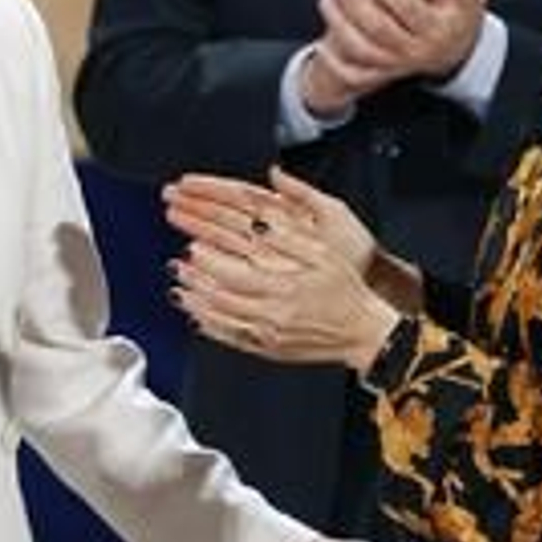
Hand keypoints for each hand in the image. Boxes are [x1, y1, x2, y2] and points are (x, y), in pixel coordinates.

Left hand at [171, 185, 399, 372]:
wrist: (363, 330)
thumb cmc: (346, 288)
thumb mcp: (325, 248)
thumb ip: (293, 224)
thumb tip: (271, 193)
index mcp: (286, 284)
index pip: (236, 270)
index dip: (210, 259)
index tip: (193, 245)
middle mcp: (274, 311)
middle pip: (223, 294)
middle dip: (196, 277)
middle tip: (178, 262)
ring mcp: (269, 333)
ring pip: (222, 318)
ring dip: (197, 302)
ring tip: (180, 287)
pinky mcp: (269, 348)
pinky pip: (233, 339)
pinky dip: (211, 327)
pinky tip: (197, 316)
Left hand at [302, 0, 489, 109]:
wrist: (450, 56)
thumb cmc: (455, 21)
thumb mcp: (470, 1)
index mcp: (434, 31)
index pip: (405, 5)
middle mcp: (413, 51)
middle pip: (378, 26)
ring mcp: (395, 65)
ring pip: (361, 50)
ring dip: (339, 24)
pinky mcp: (380, 75)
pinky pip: (354, 75)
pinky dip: (336, 63)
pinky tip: (322, 43)